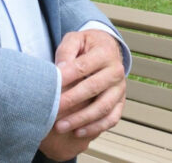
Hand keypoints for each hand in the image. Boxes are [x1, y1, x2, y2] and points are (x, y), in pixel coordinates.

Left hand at [38, 30, 125, 158]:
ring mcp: (120, 89)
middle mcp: (116, 71)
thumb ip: (66, 51)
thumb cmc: (87, 46)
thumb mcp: (75, 40)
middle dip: (71, 100)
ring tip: (60, 126)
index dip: (66, 77)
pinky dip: (95, 128)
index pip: (83, 66)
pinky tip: (77, 132)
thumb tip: (60, 69)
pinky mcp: (120, 102)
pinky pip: (111, 119)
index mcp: (105, 53)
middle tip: (52, 109)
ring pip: (103, 107)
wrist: (107, 49)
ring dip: (81, 119)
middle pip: (93, 88)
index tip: (51, 86)